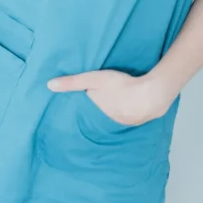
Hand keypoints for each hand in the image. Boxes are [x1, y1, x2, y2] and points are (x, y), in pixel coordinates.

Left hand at [46, 68, 174, 126]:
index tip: (71, 111)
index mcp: (96, 112)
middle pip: (98, 117)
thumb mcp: (94, 79)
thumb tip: (49, 86)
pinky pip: (126, 119)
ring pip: (112, 119)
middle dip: (94, 115)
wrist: (153, 95)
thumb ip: (73, 82)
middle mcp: (107, 122)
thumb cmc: (121, 85)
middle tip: (91, 108)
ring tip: (109, 107)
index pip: (83, 113)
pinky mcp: (137, 121)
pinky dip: (124, 114)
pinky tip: (128, 108)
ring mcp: (123, 124)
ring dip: (110, 115)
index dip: (79, 111)